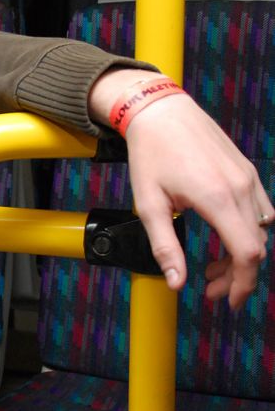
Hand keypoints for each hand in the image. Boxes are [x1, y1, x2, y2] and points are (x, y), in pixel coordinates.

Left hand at [89, 69, 270, 308]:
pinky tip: (222, 236)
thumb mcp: (149, 204)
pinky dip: (247, 231)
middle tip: (210, 288)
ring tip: (211, 265)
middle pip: (257, 246)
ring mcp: (248, 177)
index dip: (242, 283)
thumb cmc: (150, 154)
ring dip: (241, 254)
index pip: (248, 253)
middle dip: (236, 275)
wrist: (160, 111)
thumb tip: (176, 283)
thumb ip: (164, 246)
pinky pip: (260, 210)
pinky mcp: (247, 171)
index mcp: (217, 197)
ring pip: (261, 230)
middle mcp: (240, 187)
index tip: (226, 299)